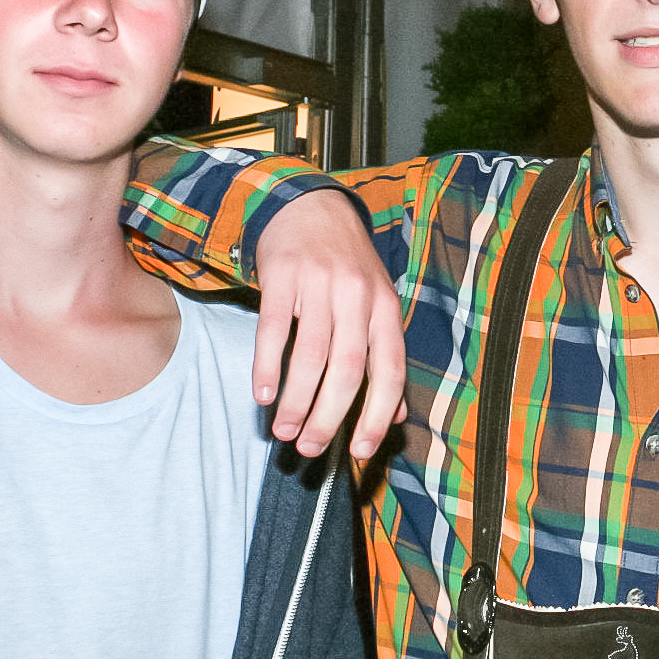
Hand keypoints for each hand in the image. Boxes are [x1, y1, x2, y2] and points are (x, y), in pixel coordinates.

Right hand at [251, 188, 405, 458]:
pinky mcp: (283, 276)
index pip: (390, 371)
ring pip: (311, 355)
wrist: (311, 207)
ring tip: (283, 432)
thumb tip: (395, 416)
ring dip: (296, 401)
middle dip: (328, 417)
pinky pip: (274, 329)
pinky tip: (263, 395)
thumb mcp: (377, 304)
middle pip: (348, 369)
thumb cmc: (346, 266)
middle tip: (309, 449)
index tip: (360, 451)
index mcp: (386, 309)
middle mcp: (358, 296)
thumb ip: (385, 357)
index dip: (377, 415)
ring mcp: (320, 284)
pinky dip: (268, 367)